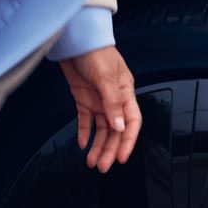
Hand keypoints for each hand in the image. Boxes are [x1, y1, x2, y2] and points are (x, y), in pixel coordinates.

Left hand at [58, 45, 140, 172]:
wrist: (76, 40)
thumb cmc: (96, 51)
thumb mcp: (105, 76)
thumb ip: (112, 102)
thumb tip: (119, 126)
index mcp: (125, 91)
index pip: (132, 121)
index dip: (128, 140)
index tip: (122, 157)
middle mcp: (113, 98)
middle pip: (115, 130)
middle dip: (110, 149)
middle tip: (103, 167)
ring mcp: (98, 100)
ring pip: (101, 129)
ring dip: (98, 146)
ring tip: (92, 162)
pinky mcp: (84, 99)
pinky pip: (86, 121)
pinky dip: (84, 133)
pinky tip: (82, 145)